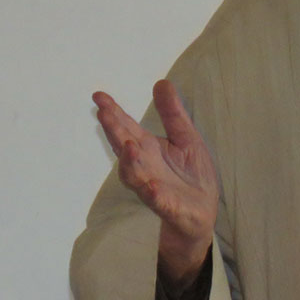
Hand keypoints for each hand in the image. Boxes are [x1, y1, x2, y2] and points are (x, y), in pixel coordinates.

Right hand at [93, 80, 218, 288]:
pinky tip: (153, 187)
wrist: (201, 217)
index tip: (99, 96)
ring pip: (136, 175)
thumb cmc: (191, 177)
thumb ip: (173, 114)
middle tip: (105, 114)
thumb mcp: (187, 139)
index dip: (113, 113)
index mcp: (148, 149)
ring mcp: (154, 188)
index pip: (127, 128)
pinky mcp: (169, 207)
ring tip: (129, 146)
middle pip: (126, 147)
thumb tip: (161, 82)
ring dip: (131, 162)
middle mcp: (145, 167)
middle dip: (115, 132)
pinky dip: (154, 194)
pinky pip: (159, 201)